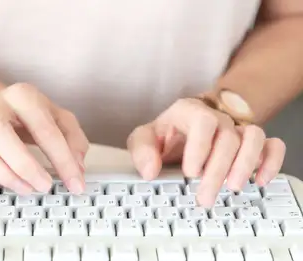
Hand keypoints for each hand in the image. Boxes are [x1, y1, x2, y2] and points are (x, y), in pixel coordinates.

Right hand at [0, 83, 87, 194]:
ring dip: (2, 174)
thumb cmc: (27, 116)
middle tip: (44, 187)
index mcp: (23, 96)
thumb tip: (77, 169)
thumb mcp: (57, 117)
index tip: (75, 183)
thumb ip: (73, 140)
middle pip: (0, 134)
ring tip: (25, 189)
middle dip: (25, 165)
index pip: (44, 128)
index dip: (63, 160)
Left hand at [127, 98, 285, 206]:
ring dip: (246, 164)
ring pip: (253, 137)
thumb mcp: (144, 138)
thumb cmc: (165, 134)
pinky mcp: (251, 142)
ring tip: (232, 187)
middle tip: (204, 197)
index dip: (200, 147)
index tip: (190, 172)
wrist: (184, 126)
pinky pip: (272, 145)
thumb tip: (150, 171)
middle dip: (217, 171)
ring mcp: (236, 128)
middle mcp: (217, 118)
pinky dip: (270, 161)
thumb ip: (142, 150)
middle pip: (228, 137)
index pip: (203, 122)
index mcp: (190, 112)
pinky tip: (259, 181)